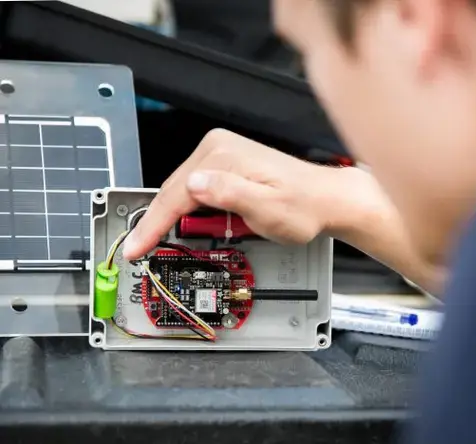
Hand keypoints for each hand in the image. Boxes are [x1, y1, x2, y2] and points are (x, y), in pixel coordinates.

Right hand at [122, 129, 344, 259]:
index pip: (176, 194)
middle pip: (173, 191)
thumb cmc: (304, 207)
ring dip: (176, 217)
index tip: (135, 246)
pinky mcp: (226, 165)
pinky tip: (194, 224)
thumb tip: (195, 184)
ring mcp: (222, 155)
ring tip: (171, 239)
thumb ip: (230, 195)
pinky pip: (196, 190)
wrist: (325, 201)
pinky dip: (190, 210)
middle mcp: (219, 148)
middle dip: (158, 222)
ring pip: (182, 191)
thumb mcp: (267, 208)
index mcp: (224, 156)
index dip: (151, 224)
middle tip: (143, 249)